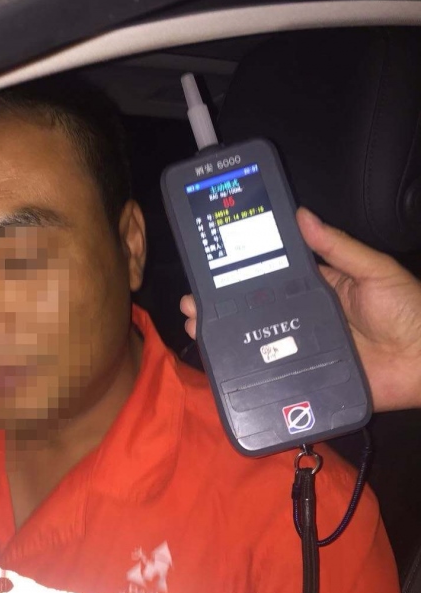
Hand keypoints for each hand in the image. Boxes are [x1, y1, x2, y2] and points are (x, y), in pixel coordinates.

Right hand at [180, 207, 420, 411]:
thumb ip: (338, 247)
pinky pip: (274, 375)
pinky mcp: (309, 378)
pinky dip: (248, 372)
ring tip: (198, 329)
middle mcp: (305, 318)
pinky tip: (223, 365)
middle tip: (193, 306)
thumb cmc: (409, 310)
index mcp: (318, 288)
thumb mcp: (374, 270)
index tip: (210, 269)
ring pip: (257, 342)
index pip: (271, 278)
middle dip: (221, 308)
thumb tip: (301, 214)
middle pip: (255, 312)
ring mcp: (304, 350)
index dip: (240, 274)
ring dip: (225, 337)